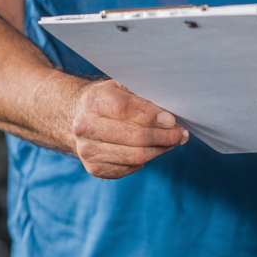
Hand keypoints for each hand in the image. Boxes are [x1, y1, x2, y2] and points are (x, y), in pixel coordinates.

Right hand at [69, 79, 188, 178]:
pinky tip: (153, 149)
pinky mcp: (94, 168)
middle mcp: (86, 127)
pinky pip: (129, 168)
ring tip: (172, 142)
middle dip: (164, 137)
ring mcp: (88, 150)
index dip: (153, 116)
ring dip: (160, 150)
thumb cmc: (107, 99)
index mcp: (95, 101)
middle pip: (135, 137)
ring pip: (135, 156)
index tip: (173, 120)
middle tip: (181, 134)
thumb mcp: (121, 87)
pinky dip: (146, 160)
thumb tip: (168, 119)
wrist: (74, 117)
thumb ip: (142, 99)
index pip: (127, 109)